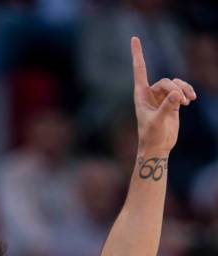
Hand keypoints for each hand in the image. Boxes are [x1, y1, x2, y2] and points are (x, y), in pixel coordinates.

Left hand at [131, 37, 195, 153]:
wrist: (157, 148)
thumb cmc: (151, 136)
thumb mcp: (158, 122)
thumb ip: (167, 107)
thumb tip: (178, 94)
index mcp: (141, 95)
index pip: (140, 71)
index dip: (138, 54)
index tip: (134, 38)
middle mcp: (150, 94)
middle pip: (166, 81)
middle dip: (176, 88)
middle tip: (182, 101)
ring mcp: (162, 97)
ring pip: (175, 84)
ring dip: (184, 90)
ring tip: (189, 101)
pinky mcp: (172, 102)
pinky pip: (181, 90)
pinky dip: (187, 92)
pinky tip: (191, 100)